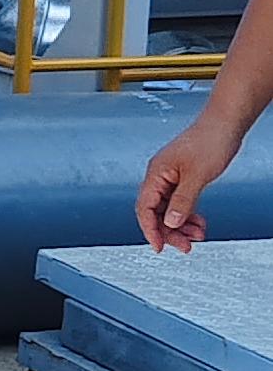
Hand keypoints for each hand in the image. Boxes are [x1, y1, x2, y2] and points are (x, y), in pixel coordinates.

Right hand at [137, 109, 241, 252]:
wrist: (226, 123)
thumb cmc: (210, 139)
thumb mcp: (197, 176)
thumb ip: (182, 201)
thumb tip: (171, 222)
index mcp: (156, 173)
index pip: (145, 209)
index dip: (151, 230)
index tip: (159, 246)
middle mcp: (160, 175)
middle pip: (157, 212)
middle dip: (170, 231)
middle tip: (185, 245)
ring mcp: (171, 176)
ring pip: (169, 209)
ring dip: (181, 225)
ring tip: (196, 235)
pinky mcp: (183, 177)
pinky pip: (180, 202)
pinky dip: (188, 214)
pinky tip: (198, 222)